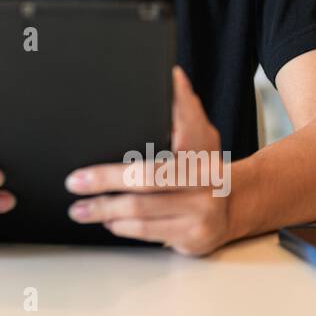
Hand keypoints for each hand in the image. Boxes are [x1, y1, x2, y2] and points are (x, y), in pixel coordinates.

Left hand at [64, 66, 231, 255]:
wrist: (241, 203)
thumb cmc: (207, 166)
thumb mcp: (202, 131)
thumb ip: (184, 106)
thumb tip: (172, 75)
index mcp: (199, 161)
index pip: (149, 168)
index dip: (111, 173)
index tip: (82, 173)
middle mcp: (202, 191)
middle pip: (142, 191)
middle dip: (102, 190)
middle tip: (74, 187)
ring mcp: (198, 218)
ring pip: (141, 216)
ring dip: (105, 212)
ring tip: (81, 209)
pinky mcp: (192, 239)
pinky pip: (149, 233)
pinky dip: (124, 226)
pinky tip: (109, 221)